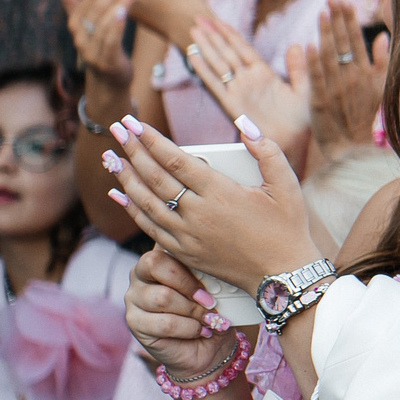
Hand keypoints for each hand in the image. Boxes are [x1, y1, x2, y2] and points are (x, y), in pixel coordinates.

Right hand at [54, 0, 139, 91]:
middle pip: (96, 6)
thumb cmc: (101, 44)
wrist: (109, 80)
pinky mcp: (105, 62)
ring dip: (119, 2)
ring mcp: (90, 50)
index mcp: (75, 22)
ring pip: (103, 22)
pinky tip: (125, 11)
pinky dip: (116, 26)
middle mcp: (79, 35)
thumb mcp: (88, 21)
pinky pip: (110, 41)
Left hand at [101, 114, 312, 290]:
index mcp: (221, 193)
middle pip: (155, 177)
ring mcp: (187, 235)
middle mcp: (198, 213)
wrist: (281, 276)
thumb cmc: (288, 228)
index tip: (134, 123)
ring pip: (146, 202)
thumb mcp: (287, 185)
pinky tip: (120, 195)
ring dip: (125, 178)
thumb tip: (245, 124)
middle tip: (116, 129)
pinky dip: (131, 209)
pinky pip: (149, 227)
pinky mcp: (184, 251)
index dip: (152, 140)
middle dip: (132, 150)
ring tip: (111, 158)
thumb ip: (267, 151)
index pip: (176, 160)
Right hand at [124, 246, 241, 376]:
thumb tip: (214, 262)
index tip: (214, 273)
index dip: (190, 258)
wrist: (209, 346)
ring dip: (192, 311)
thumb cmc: (213, 309)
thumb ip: (207, 271)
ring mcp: (133, 298)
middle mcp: (140, 274)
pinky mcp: (134, 322)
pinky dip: (189, 328)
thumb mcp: (216, 285)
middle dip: (189, 284)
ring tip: (208, 319)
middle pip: (155, 264)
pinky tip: (200, 331)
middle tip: (210, 301)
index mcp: (160, 256)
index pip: (164, 243)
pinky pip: (164, 322)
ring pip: (162, 297)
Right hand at [185, 17, 310, 167]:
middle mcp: (249, 81)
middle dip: (213, 35)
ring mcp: (239, 92)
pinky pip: (216, 84)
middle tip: (197, 18)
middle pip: (227, 53)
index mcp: (265, 75)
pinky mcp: (233, 105)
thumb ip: (300, 68)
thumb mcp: (305, 89)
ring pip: (219, 64)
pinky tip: (194, 55)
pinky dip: (204, 69)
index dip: (230, 34)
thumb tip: (297, 44)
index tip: (217, 20)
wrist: (297, 144)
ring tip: (193, 30)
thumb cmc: (303, 120)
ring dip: (206, 47)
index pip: (244, 49)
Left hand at [307, 0, 386, 166]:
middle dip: (338, 20)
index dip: (349, 20)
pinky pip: (317, 79)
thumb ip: (384, 63)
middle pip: (343, 44)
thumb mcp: (384, 90)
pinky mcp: (321, 102)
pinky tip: (310, 45)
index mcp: (367, 74)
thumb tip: (384, 37)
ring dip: (325, 34)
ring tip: (322, 13)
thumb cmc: (369, 119)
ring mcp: (336, 90)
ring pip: (329, 57)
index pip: (356, 40)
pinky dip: (314, 62)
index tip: (343, 2)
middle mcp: (352, 79)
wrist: (355, 150)